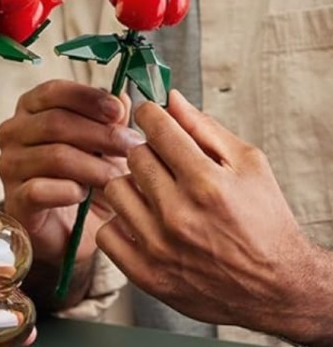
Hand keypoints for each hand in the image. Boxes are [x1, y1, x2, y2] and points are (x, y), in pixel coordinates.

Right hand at [0, 80, 139, 267]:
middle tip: (132, 148)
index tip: (118, 111)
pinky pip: (41, 190)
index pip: (53, 91)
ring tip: (117, 177)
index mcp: (31, 109)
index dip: (87, 98)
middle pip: (55, 122)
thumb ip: (111, 120)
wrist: (71, 230)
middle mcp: (13, 133)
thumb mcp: (104, 146)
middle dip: (101, 134)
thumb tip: (124, 99)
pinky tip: (84, 196)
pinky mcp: (14, 199)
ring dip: (93, 166)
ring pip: (54, 156)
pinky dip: (69, 191)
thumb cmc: (84, 179)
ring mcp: (10, 166)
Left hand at [98, 90, 318, 337]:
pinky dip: (122, 226)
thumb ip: (205, 128)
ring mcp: (159, 246)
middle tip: (165, 165)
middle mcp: (179, 214)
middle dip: (148, 153)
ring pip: (115, 189)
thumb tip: (170, 98)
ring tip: (155, 195)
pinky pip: (107, 232)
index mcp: (206, 182)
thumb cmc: (265, 221)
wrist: (278, 287)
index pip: (156, 127)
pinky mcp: (146, 274)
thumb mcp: (249, 165)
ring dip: (133, 188)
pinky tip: (144, 224)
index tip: (154, 119)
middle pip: (134, 156)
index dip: (152, 116)